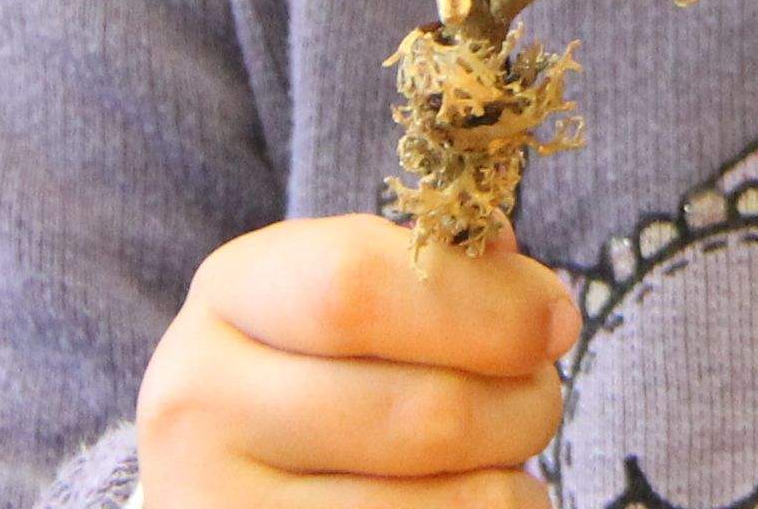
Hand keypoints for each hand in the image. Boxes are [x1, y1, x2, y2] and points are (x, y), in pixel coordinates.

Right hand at [135, 214, 576, 507]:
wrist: (223, 464)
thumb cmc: (313, 357)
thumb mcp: (342, 283)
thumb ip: (434, 271)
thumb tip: (536, 301)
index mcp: (229, 293)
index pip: (359, 287)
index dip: (485, 303)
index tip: (556, 320)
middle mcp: (200, 405)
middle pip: (420, 411)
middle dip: (520, 402)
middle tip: (542, 393)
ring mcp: (222, 506)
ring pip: (437, 503)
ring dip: (510, 478)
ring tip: (509, 451)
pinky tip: (476, 497)